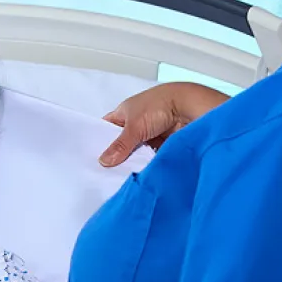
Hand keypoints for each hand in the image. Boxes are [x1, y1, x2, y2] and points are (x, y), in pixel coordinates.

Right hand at [100, 82, 229, 166]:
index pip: (108, 127)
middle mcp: (137, 122)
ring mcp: (150, 133)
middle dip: (117, 154)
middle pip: (122, 142)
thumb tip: (104, 160)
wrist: (188, 108)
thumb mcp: (134, 127)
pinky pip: (149, 156)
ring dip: (133, 159)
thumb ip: (119, 146)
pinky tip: (139, 172)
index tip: (93, 155)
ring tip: (121, 175)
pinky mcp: (162, 143)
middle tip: (106, 171)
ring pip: (136, 150)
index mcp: (125, 112)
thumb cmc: (159, 106)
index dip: (100, 139)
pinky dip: (146, 162)